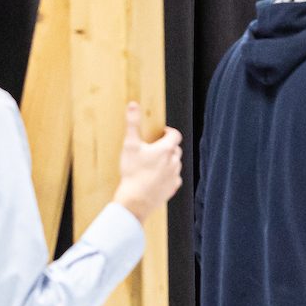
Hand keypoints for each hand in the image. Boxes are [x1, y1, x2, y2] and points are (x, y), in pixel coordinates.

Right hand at [111, 102, 182, 219]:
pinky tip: (156, 177)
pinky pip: (174, 178)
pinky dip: (167, 175)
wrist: (135, 200)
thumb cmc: (132, 172)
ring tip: (153, 164)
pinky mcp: (172, 188)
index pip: (175, 135)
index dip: (169, 132)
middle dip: (167, 146)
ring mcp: (175, 176)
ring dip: (168, 161)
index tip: (161, 133)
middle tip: (154, 148)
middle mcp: (174, 161)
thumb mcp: (130, 145)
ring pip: (175, 164)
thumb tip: (133, 105)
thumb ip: (132, 123)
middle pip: (175, 149)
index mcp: (166, 149)